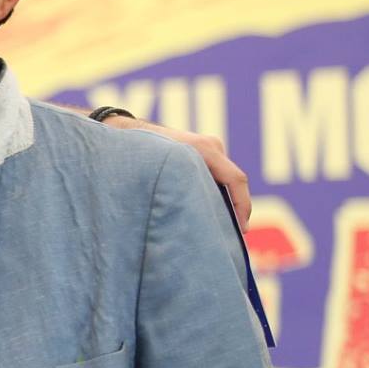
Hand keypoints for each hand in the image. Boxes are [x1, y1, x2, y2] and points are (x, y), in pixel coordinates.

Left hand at [100, 114, 249, 225]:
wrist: (126, 133)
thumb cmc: (140, 156)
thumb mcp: (160, 177)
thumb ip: (181, 192)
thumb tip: (200, 220)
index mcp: (203, 149)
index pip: (235, 179)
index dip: (242, 206)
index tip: (241, 230)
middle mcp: (211, 146)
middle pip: (234, 181)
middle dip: (237, 208)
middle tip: (235, 234)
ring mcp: (209, 147)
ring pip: (226, 179)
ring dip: (225, 201)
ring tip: (222, 227)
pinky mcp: (204, 152)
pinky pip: (217, 175)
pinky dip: (216, 193)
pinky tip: (208, 212)